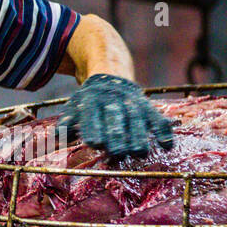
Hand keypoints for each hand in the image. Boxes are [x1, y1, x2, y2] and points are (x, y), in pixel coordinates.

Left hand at [58, 74, 174, 157]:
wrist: (111, 74)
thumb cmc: (89, 101)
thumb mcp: (74, 107)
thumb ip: (67, 124)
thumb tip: (60, 137)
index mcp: (92, 102)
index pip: (92, 116)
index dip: (94, 128)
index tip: (95, 142)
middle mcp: (114, 102)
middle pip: (117, 118)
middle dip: (118, 134)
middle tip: (118, 151)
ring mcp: (133, 104)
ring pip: (138, 120)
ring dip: (139, 135)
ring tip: (139, 152)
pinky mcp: (148, 108)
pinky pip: (158, 119)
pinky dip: (164, 131)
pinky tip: (167, 146)